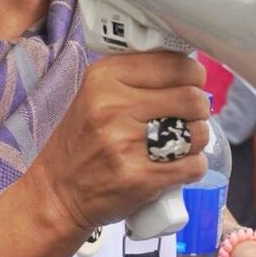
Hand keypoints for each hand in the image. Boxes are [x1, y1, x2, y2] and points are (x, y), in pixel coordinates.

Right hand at [28, 53, 209, 233]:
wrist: (57, 193)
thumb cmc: (84, 141)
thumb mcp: (97, 94)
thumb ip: (138, 76)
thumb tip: (190, 69)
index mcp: (106, 77)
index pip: (176, 64)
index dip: (192, 76)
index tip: (190, 85)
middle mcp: (114, 106)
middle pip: (192, 98)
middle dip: (197, 110)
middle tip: (185, 118)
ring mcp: (126, 143)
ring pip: (198, 133)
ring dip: (196, 140)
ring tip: (177, 144)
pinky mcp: (139, 177)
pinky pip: (193, 165)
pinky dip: (192, 166)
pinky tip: (174, 166)